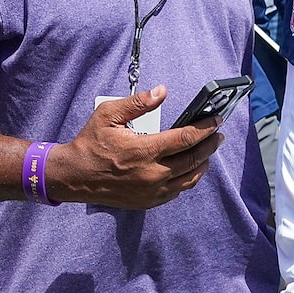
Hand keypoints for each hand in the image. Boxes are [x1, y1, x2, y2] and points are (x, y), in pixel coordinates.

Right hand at [45, 88, 221, 208]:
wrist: (75, 177)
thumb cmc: (91, 144)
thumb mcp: (108, 115)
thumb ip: (137, 102)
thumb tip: (161, 91)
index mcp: (144, 151)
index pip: (186, 139)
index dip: (205, 128)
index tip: (217, 120)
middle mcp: (153, 174)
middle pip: (194, 159)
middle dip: (210, 145)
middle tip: (218, 135)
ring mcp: (152, 191)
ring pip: (190, 178)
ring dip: (203, 163)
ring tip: (208, 151)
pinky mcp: (149, 202)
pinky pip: (178, 190)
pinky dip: (189, 178)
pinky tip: (190, 168)